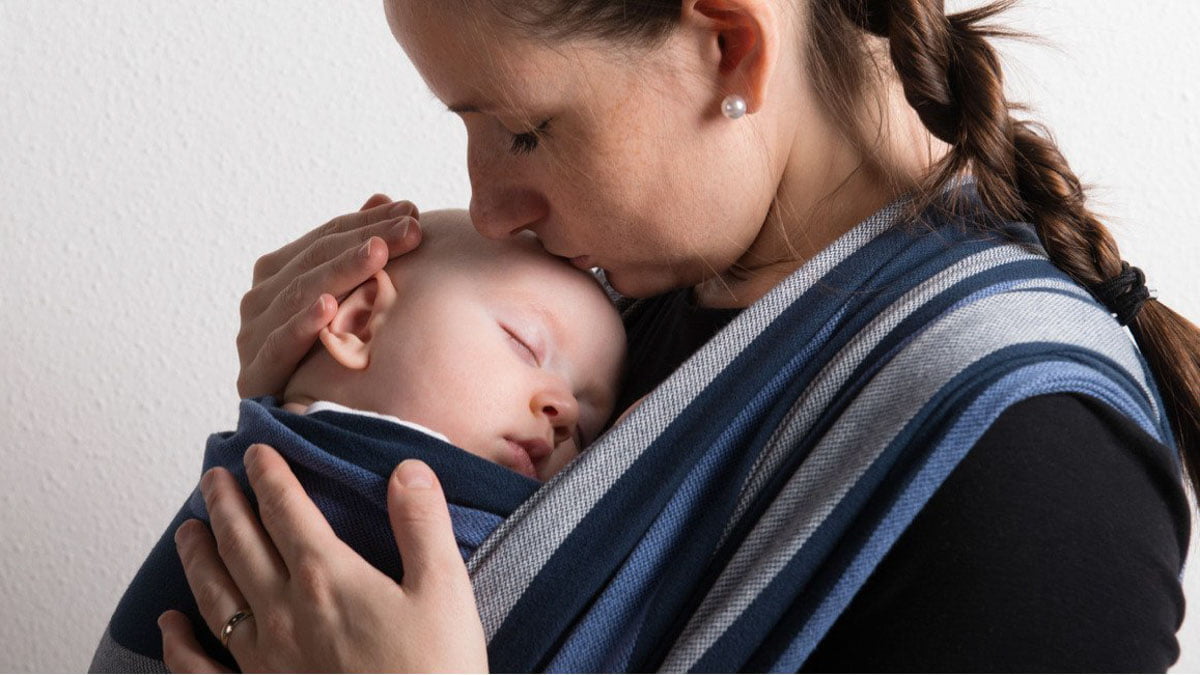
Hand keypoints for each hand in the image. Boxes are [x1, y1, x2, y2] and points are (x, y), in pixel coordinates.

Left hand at [158, 444, 487, 672]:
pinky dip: (178, 644)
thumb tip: (407, 471)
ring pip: (215, 595)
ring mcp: (263, 657)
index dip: (270, 476)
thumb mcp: (445, 591)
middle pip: (241, 544)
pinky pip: (201, 666)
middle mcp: (284, 611)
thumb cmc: (432, 672)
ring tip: (188, 530)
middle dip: (225, 504)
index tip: (257, 452)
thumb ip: (422, 525)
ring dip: (198, 556)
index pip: (287, 511)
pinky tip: (168, 624)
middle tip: (213, 478)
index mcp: (327, 577)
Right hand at [237, 194, 421, 397]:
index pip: (327, 238)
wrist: (292, 427)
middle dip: (366, 240)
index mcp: (278, 274)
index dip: (368, 222)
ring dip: (341, 271)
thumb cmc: (326, 356)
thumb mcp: (348, 298)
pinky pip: (280, 345)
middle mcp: (260, 301)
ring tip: (378, 253)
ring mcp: (253, 337)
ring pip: (300, 294)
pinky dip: (303, 323)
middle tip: (409, 229)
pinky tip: (329, 307)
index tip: (411, 211)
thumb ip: (357, 249)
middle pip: (317, 261)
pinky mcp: (255, 376)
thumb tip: (384, 198)